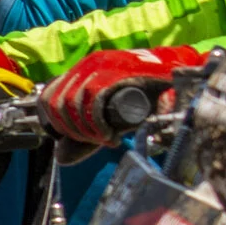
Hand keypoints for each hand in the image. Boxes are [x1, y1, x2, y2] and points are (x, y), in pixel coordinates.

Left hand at [39, 46, 205, 146]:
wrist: (177, 81)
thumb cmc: (145, 99)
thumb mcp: (109, 117)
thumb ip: (85, 137)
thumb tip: (60, 158)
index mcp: (80, 72)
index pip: (48, 97)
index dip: (53, 122)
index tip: (71, 138)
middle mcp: (87, 65)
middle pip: (57, 103)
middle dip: (71, 130)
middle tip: (93, 141)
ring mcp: (101, 66)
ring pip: (72, 103)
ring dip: (85, 130)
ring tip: (104, 139)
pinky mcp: (116, 72)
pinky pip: (93, 101)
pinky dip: (98, 126)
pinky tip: (110, 138)